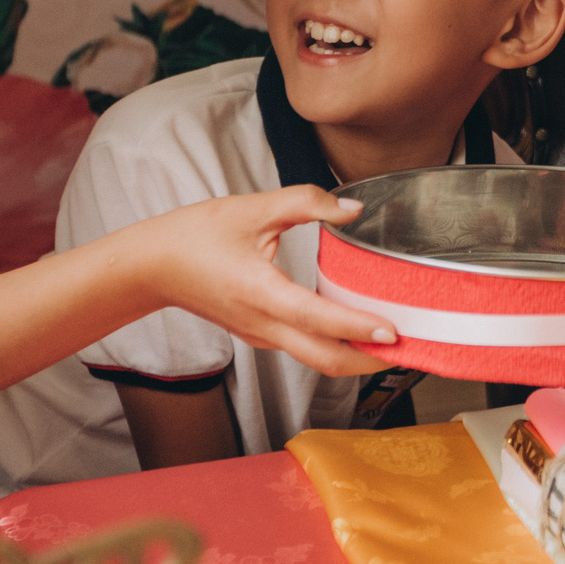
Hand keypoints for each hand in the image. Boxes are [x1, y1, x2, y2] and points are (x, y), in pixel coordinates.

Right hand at [129, 187, 400, 377]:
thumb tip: (352, 209)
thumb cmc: (194, 236)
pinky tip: (359, 331)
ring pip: (316, 359)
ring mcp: (260, 335)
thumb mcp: (252, 207)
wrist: (150, 267)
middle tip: (414, 349)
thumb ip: (306, 202)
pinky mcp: (259, 335)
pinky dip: (336, 346)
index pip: (318, 320)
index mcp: (260, 293)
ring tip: (397, 343)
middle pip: (325, 359)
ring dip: (357, 357)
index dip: (358, 328)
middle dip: (371, 361)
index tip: (394, 332)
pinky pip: (305, 349)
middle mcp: (262, 325)